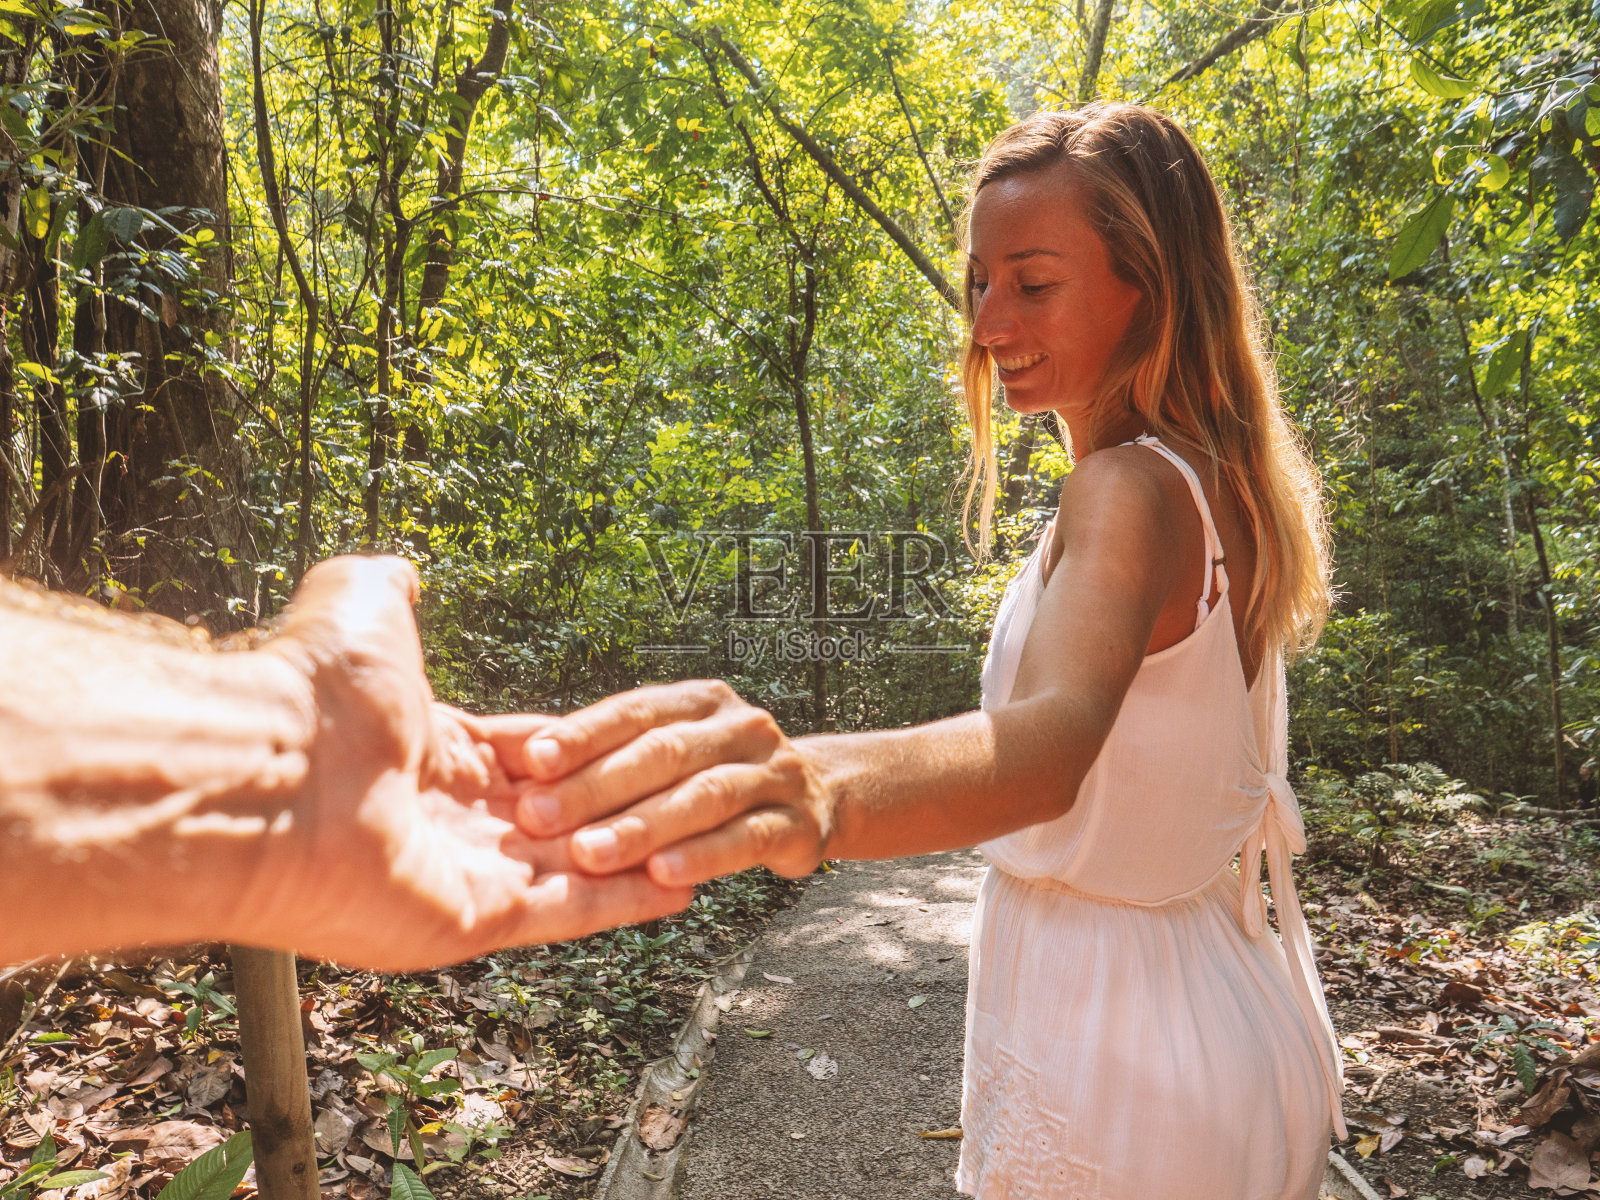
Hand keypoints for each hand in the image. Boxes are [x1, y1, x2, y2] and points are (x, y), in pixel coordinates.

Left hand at [242, 557, 692, 970]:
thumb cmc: (315, 693)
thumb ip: (391, 589)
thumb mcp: (361, 604)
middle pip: (558, 813)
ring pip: (574, 867)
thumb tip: (400, 572)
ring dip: (634, 853)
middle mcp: (450, 818)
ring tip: (699, 845)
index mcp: (435, 751)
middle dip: (619, 804)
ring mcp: (465, 875)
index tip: (632, 742)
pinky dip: (626, 903)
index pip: (530, 754)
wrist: (277, 772)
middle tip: (680, 792)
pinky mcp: (479, 920)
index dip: (580, 748)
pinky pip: (571, 913)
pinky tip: (679, 888)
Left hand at [511, 680, 831, 886]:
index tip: (532, 760)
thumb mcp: (673, 749)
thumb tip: (519, 765)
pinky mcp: (796, 825)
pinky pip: (745, 839)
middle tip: (540, 816)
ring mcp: (773, 773)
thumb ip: (614, 754)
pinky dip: (702, 856)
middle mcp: (740, 727)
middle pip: (664, 752)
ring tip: (590, 854)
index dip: (583, 734)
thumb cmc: (713, 776)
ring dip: (643, 826)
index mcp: (699, 702)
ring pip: (703, 796)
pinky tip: (662, 876)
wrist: (815, 798)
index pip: (635, 711)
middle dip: (598, 786)